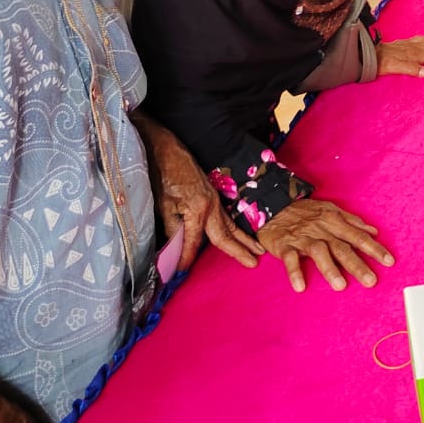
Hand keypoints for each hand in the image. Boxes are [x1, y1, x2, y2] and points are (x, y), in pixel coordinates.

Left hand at [140, 120, 261, 270]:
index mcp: (198, 211)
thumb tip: (174, 249)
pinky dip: (236, 228)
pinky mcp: (213, 197)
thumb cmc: (164, 176)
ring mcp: (214, 201)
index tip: (182, 271)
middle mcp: (211, 207)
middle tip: (253, 264)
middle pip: (225, 235)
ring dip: (245, 239)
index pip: (194, 242)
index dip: (187, 258)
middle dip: (239, 251)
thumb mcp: (163, 205)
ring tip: (259, 250)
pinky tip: (241, 234)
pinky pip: (227, 217)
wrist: (169, 151)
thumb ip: (172, 229)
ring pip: (231, 225)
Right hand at [257, 199, 393, 291]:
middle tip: (371, 281)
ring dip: (330, 268)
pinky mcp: (284, 245)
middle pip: (342, 247)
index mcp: (333, 220)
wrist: (272, 205)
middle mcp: (320, 229)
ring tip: (340, 286)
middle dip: (357, 264)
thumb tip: (373, 231)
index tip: (389, 262)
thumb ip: (352, 222)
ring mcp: (302, 237)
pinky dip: (295, 272)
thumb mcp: (330, 211)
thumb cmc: (304, 212)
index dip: (374, 249)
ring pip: (319, 252)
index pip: (358, 236)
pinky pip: (290, 259)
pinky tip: (301, 286)